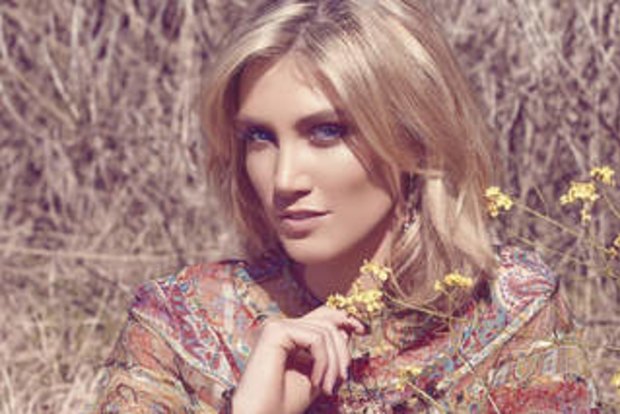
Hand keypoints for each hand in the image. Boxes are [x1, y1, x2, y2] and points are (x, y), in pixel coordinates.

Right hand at [232, 306, 364, 413]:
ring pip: (325, 331)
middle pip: (328, 321)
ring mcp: (278, 327)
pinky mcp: (275, 331)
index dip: (345, 319)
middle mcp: (283, 327)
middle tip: (344, 379)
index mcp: (290, 336)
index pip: (322, 316)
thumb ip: (330, 353)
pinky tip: (316, 382)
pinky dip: (324, 362)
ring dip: (334, 362)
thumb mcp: (318, 375)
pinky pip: (315, 339)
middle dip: (343, 350)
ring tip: (328, 387)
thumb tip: (346, 331)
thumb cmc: (285, 404)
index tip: (363, 331)